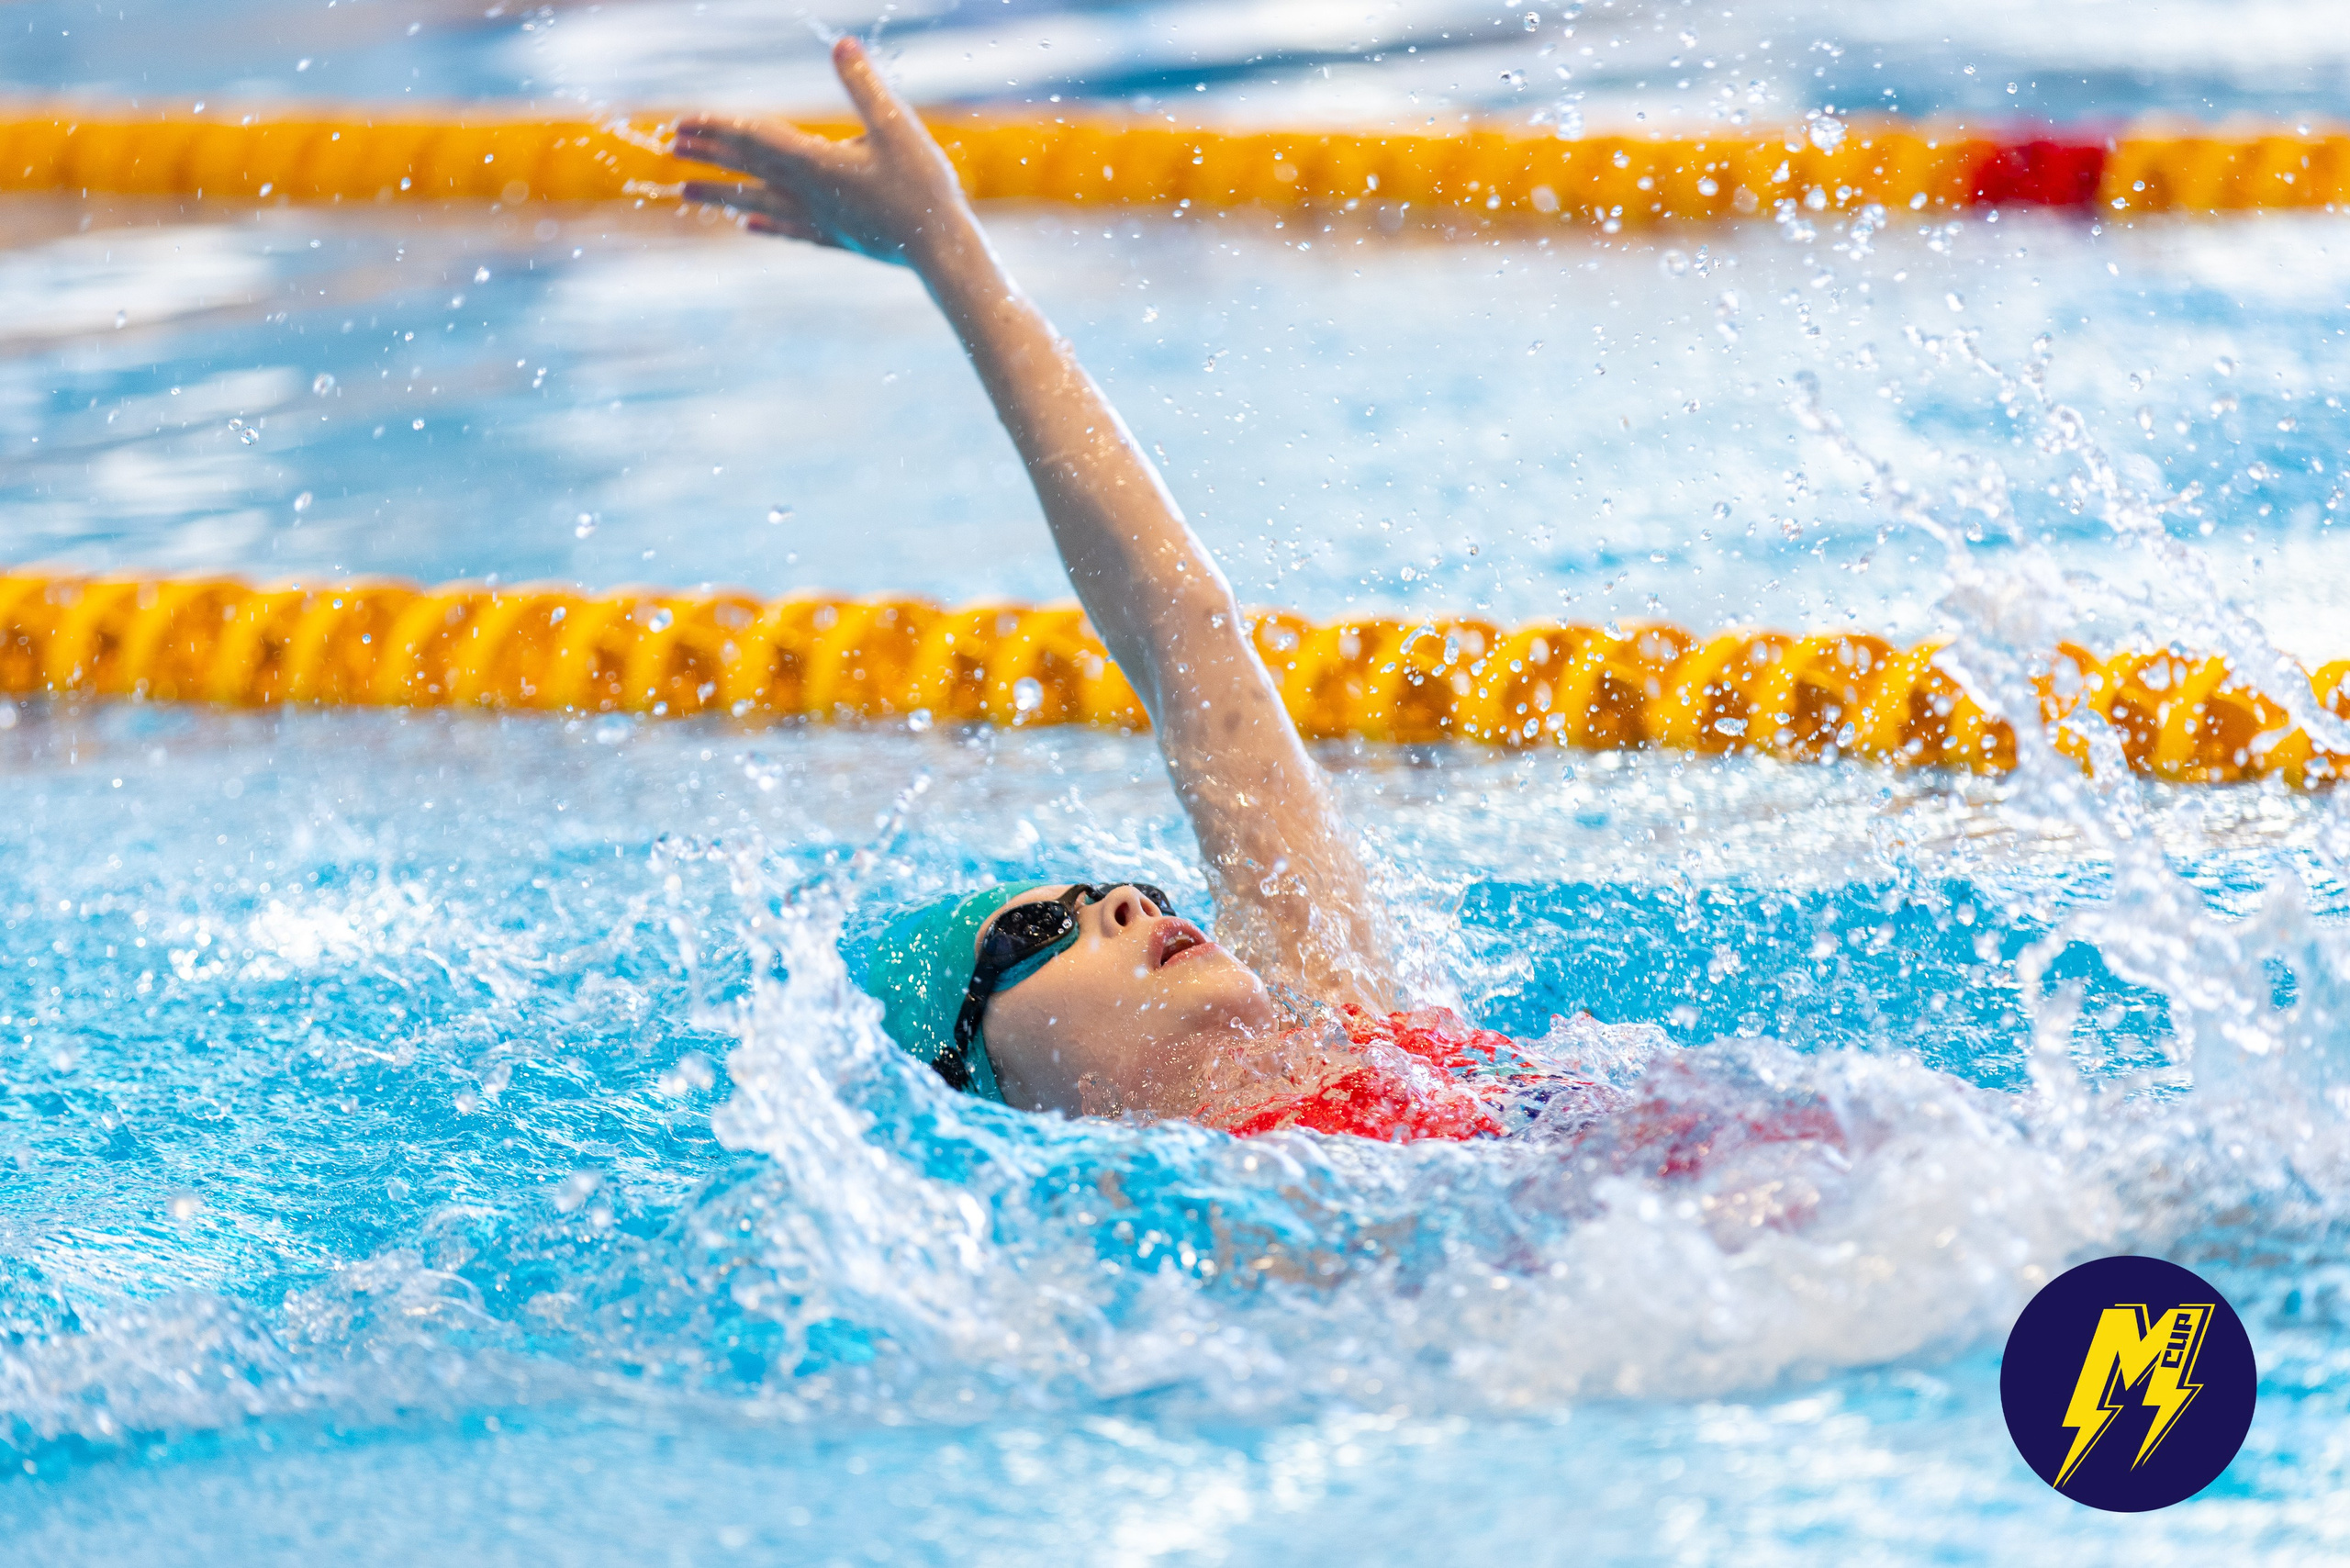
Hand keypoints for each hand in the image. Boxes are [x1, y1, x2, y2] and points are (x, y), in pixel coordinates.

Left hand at [673, 36, 973, 268]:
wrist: (940, 250)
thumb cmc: (922, 188)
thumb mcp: (898, 127)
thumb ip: (865, 86)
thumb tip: (841, 45)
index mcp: (816, 163)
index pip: (755, 138)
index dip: (717, 127)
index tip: (680, 122)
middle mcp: (808, 193)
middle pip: (748, 168)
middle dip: (707, 154)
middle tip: (668, 146)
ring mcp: (819, 219)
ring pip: (758, 202)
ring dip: (721, 193)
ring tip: (685, 191)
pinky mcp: (836, 239)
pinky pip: (789, 228)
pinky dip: (765, 224)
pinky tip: (746, 225)